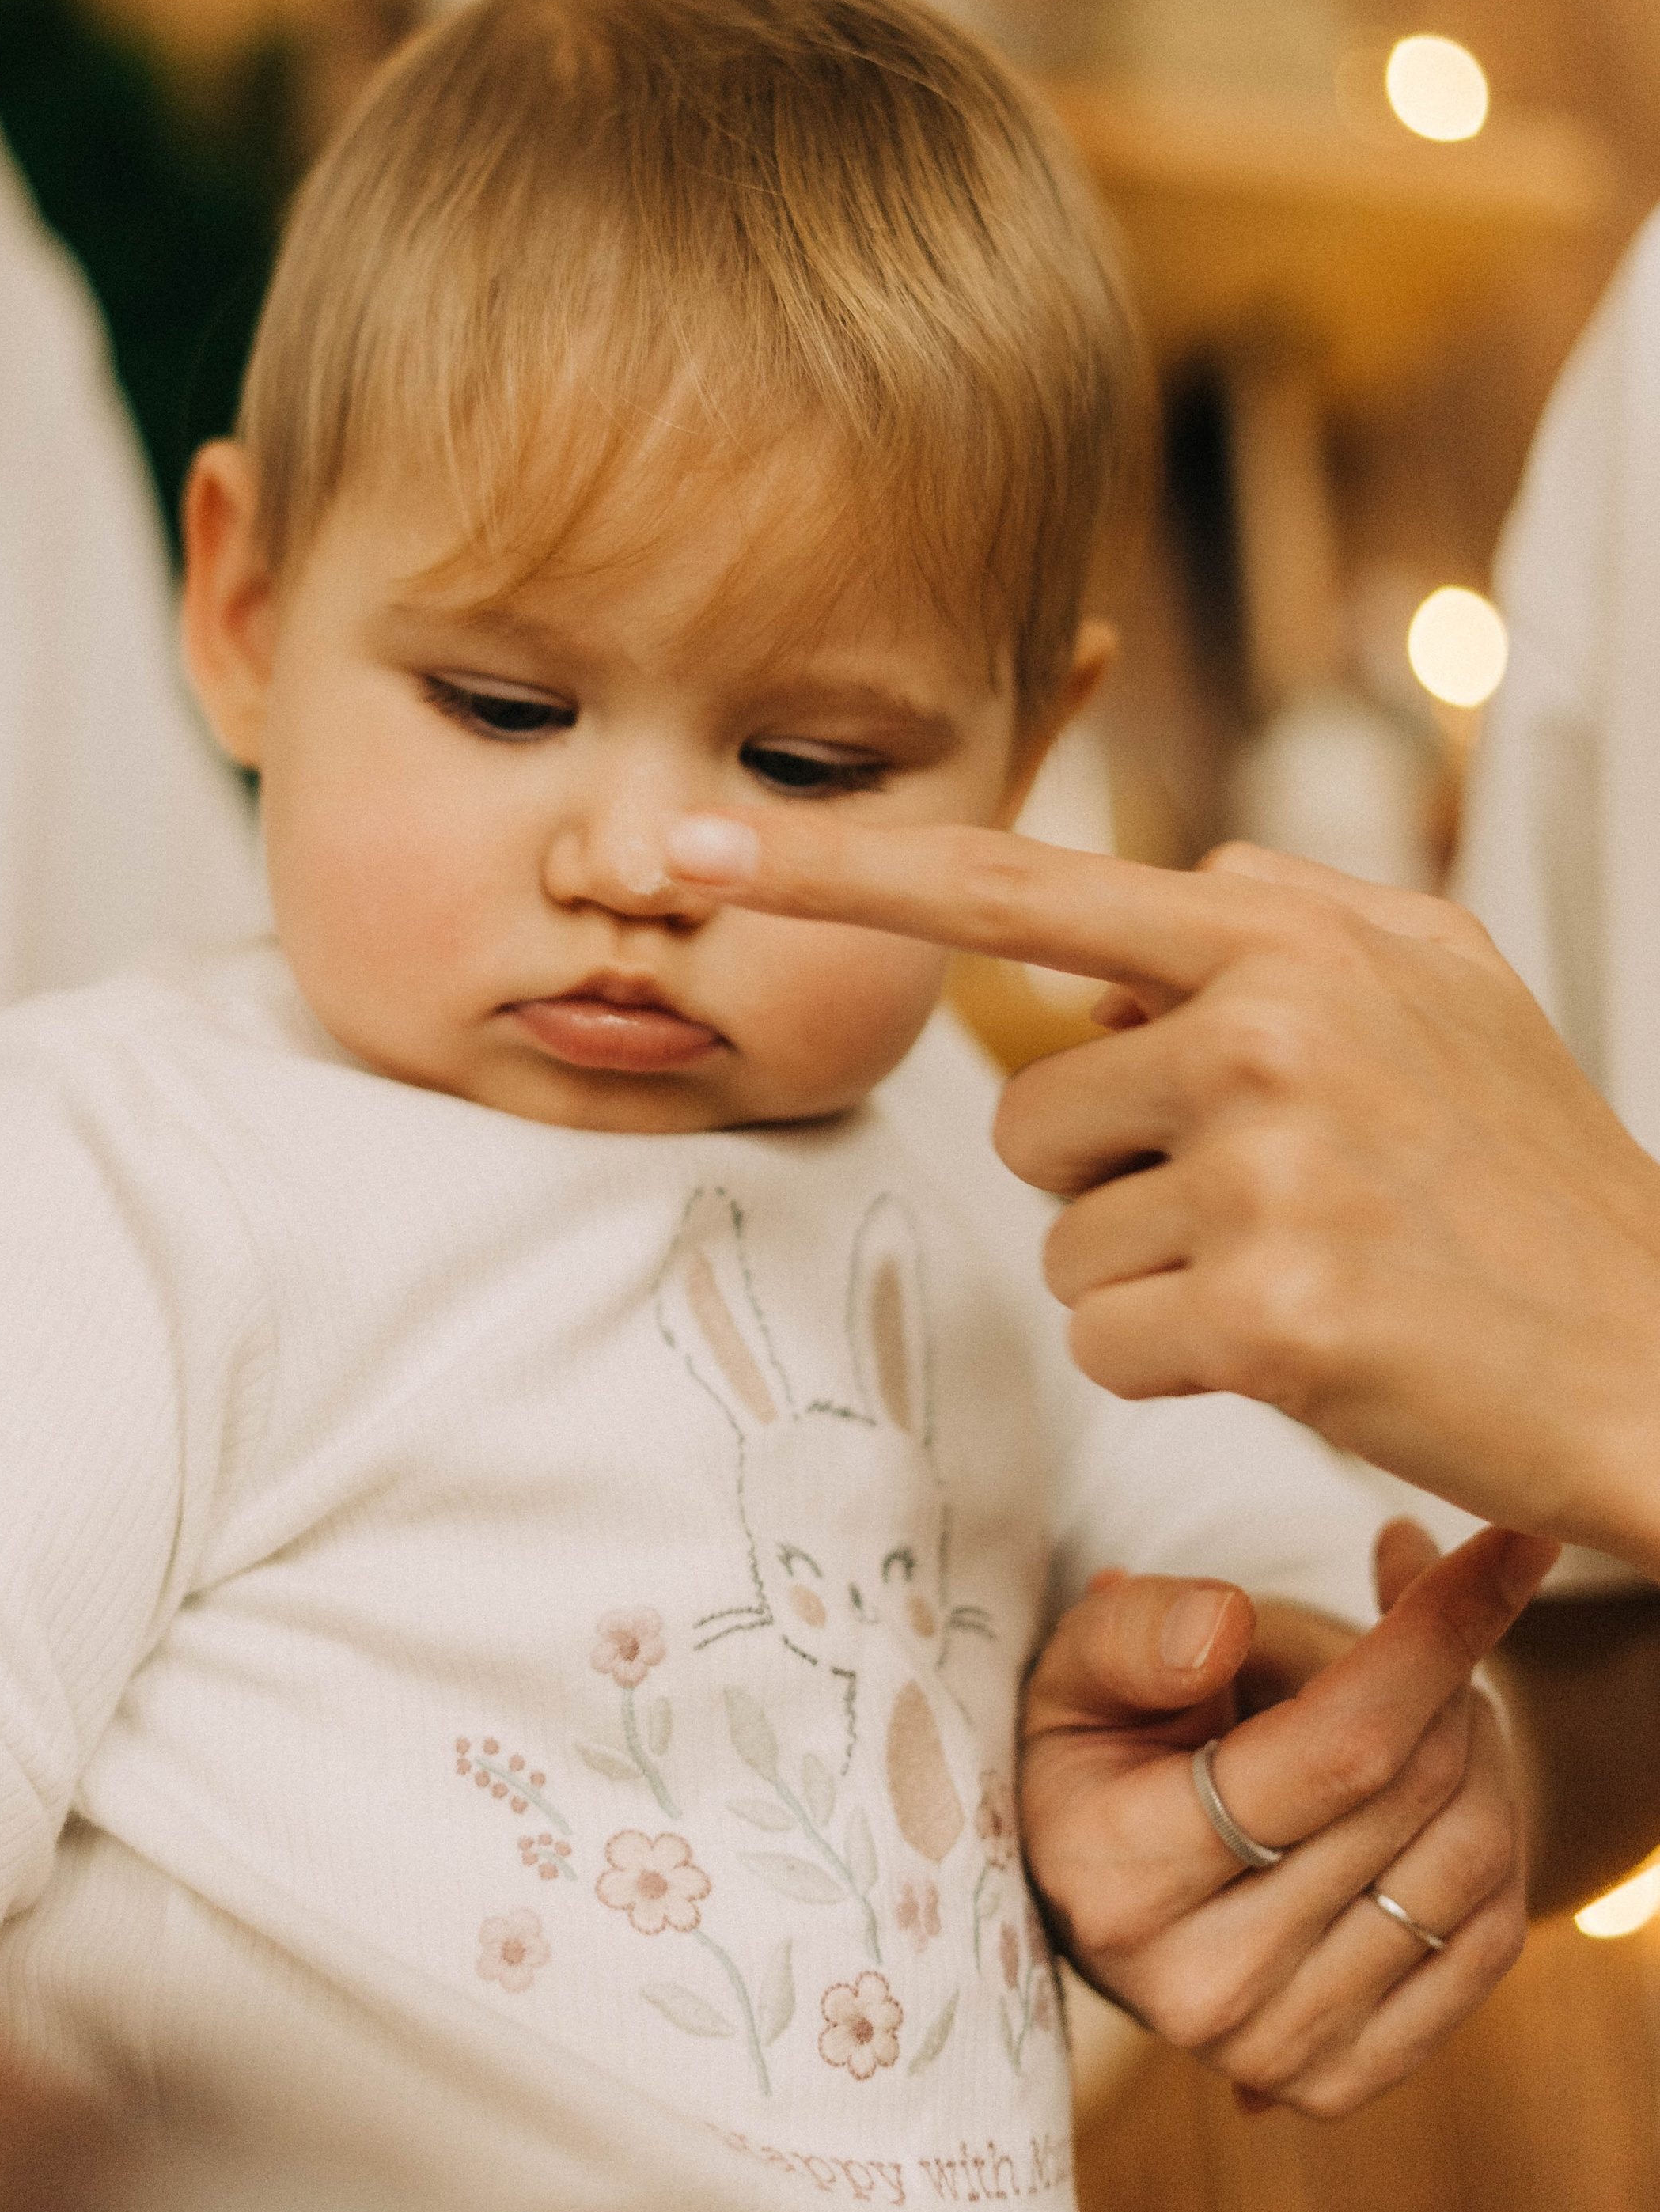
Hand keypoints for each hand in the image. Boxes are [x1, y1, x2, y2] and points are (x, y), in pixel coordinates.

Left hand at [663, 811, 1659, 1568]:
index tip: (687, 844)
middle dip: (1114, 1178)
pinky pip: (1107, 1342)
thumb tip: (1124, 912)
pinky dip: (1178, 1367)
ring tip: (1302, 1269)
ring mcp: (1272, 1168)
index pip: (1022, 884)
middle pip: (1030, 1115)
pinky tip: (1301, 1350)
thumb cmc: (1526, 1175)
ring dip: (1153, 1277)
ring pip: (1064, 1242)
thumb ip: (1271, 915)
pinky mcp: (1272, 1314)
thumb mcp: (1434, 985)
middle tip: (1274, 1204)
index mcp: (1291, 933)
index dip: (840, 869)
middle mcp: (1270, 1026)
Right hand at [1018, 1519, 1554, 2114]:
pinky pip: (1490, 1942)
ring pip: (1471, 1863)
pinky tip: (1439, 1791)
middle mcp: (1200, 1980)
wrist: (1096, 1887)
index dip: (1433, 1641)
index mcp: (1122, 1870)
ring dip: (1480, 1754)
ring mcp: (1276, 2046)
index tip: (1508, 1547)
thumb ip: (1137, 1633)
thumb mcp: (1078, 1666)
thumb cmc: (1097, 1749)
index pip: (1334, 1751)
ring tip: (1428, 1705)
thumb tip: (1224, 1630)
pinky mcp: (1339, 2080)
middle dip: (1451, 1679)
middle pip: (1415, 1796)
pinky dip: (1494, 1841)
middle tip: (1426, 1626)